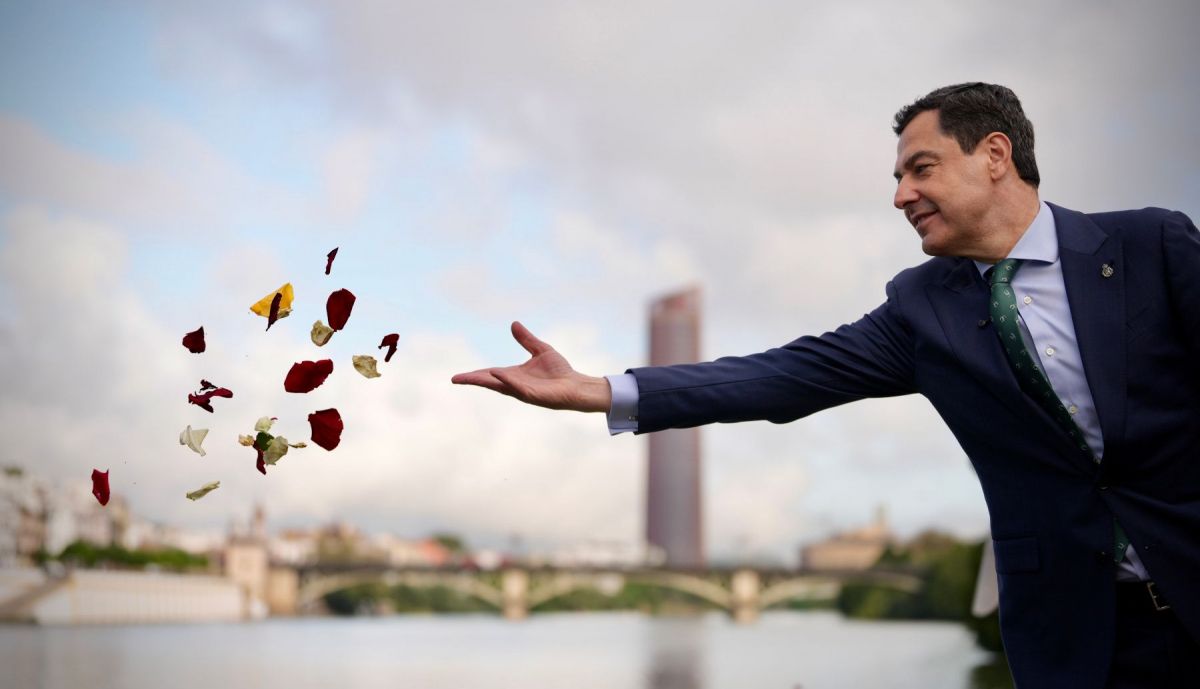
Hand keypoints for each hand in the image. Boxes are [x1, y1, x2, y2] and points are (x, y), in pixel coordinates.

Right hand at [451, 321, 611, 412]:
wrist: (576, 385)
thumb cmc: (560, 371)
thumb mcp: (540, 350)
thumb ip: (526, 339)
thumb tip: (513, 324)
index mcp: (514, 375)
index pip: (490, 374)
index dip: (475, 374)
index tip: (458, 377)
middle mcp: (515, 385)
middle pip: (489, 382)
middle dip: (473, 380)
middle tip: (455, 379)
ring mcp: (523, 391)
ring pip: (500, 386)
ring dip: (486, 381)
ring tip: (470, 377)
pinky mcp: (533, 395)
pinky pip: (517, 388)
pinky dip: (507, 381)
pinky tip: (498, 373)